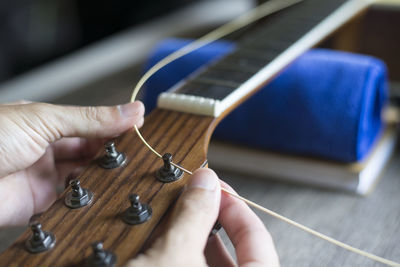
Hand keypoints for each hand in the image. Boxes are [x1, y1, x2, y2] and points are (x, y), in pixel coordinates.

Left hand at [0, 101, 143, 226]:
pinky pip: (73, 200)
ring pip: (86, 176)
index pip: (92, 124)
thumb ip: (91, 119)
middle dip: (112, 152)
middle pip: (91, 151)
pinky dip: (89, 197)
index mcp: (48, 123)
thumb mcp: (45, 119)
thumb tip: (130, 111)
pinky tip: (102, 192)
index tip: (140, 129)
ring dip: (103, 175)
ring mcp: (45, 176)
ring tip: (123, 172)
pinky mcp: (40, 203)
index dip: (116, 127)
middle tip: (136, 154)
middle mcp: (48, 149)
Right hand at [127, 168, 278, 266]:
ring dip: (195, 238)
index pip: (259, 239)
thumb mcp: (172, 256)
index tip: (218, 190)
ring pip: (211, 263)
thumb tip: (205, 181)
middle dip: (213, 220)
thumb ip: (193, 215)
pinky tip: (165, 243)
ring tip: (178, 217)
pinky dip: (183, 255)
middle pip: (237, 251)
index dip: (238, 208)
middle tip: (196, 200)